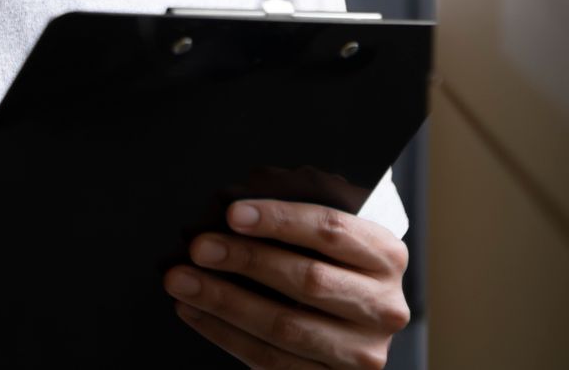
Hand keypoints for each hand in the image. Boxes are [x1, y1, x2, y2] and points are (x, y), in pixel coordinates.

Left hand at [163, 199, 411, 368]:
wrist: (353, 330)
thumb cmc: (334, 269)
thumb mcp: (333, 244)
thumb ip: (299, 229)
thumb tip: (232, 214)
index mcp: (386, 256)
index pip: (332, 230)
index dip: (281, 220)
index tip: (234, 214)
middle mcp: (383, 306)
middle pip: (308, 280)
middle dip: (246, 261)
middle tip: (199, 247)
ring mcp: (361, 351)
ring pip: (285, 326)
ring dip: (225, 302)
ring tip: (182, 281)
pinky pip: (271, 361)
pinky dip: (225, 334)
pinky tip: (196, 311)